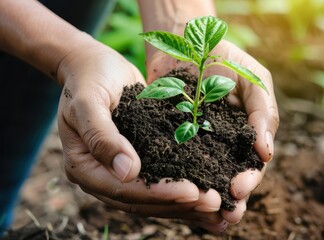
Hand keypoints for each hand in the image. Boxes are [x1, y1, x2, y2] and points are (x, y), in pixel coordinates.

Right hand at [56, 41, 226, 231]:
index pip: (123, 190)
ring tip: (218, 205)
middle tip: (214, 202)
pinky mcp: (139, 157)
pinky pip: (161, 175)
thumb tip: (127, 172)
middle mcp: (103, 174)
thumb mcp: (88, 102)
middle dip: (178, 202)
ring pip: (154, 195)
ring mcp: (121, 169)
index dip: (158, 193)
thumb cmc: (88, 78)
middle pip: (142, 200)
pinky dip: (183, 184)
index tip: (191, 191)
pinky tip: (208, 189)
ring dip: (185, 202)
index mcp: (84, 167)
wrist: (92, 65)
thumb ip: (102, 137)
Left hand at [146, 40, 278, 230]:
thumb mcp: (255, 81)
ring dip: (204, 196)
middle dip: (228, 198)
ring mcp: (196, 142)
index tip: (238, 189)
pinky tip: (173, 191)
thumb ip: (264, 113)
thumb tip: (266, 153)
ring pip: (202, 175)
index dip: (248, 179)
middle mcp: (221, 144)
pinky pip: (175, 159)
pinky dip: (177, 176)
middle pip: (227, 177)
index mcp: (244, 135)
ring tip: (204, 215)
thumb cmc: (227, 60)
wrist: (188, 44)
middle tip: (225, 215)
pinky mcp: (173, 137)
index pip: (251, 165)